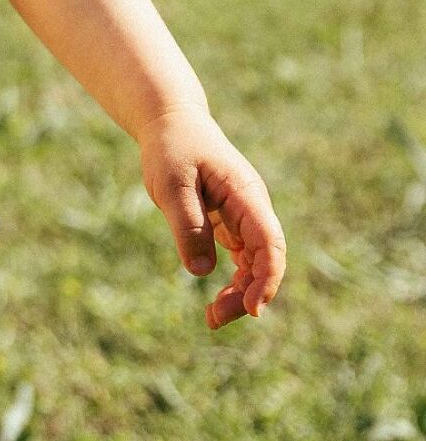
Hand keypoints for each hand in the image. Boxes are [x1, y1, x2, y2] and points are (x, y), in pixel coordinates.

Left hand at [138, 108, 286, 328]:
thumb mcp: (172, 185)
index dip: (266, 278)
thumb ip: (188, 225)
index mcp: (246, 194)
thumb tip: (201, 272)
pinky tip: (217, 301)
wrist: (170, 122)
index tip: (251, 308)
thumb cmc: (171, 148)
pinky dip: (233, 281)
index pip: (270, 243)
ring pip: (254, 263)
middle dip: (248, 294)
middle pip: (265, 260)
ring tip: (212, 318)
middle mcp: (252, 208)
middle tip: (214, 319)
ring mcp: (244, 216)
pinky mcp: (230, 222)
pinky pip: (241, 258)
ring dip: (241, 292)